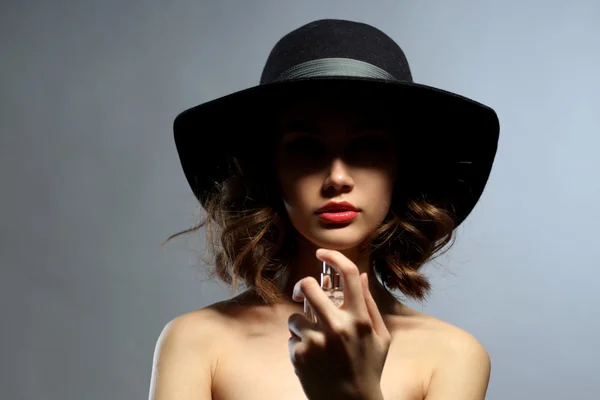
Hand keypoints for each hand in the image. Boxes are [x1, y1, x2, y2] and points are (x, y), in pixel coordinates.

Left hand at [287, 249, 391, 399]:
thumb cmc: (368, 368)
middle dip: (302, 286)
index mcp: (359, 320)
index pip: (348, 274)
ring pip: (295, 316)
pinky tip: (312, 359)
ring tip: (316, 344)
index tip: (322, 253)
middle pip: (309, 287)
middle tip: (301, 291)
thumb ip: (369, 304)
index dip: (333, 257)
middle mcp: (337, 327)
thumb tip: (361, 275)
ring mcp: (316, 342)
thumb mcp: (380, 337)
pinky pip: (291, 338)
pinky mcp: (299, 356)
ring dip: (301, 325)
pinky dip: (298, 345)